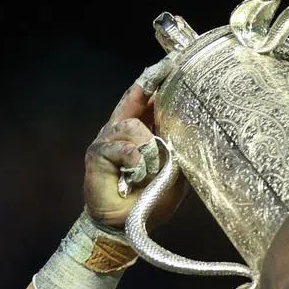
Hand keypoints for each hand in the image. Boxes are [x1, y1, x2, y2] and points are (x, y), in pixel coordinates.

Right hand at [83, 62, 185, 228]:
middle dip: (151, 88)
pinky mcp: (97, 154)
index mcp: (141, 130)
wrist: (126, 226)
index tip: (174, 61)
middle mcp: (122, 129)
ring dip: (148, 148)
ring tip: (149, 170)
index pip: (148, 97)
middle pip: (137, 98)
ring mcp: (107, 139)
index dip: (158, 78)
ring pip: (132, 125)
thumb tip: (191, 127)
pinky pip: (121, 147)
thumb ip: (179, 148)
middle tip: (170, 76)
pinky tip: (136, 172)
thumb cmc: (150, 198)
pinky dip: (133, 159)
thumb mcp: (174, 171)